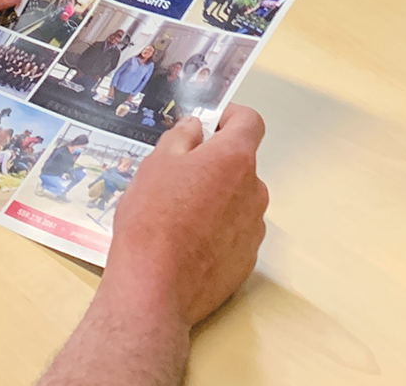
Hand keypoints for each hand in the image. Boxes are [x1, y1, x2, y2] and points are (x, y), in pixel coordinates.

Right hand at [103, 107, 268, 324]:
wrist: (154, 289)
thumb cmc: (152, 220)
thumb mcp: (156, 164)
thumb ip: (181, 138)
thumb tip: (195, 129)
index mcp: (234, 159)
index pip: (249, 122)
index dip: (229, 117)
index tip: (209, 125)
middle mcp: (254, 191)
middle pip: (240, 164)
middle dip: (215, 163)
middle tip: (178, 175)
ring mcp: (254, 228)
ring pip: (238, 199)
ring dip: (217, 198)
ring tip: (178, 215)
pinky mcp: (247, 260)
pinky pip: (235, 232)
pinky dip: (218, 230)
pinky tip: (188, 243)